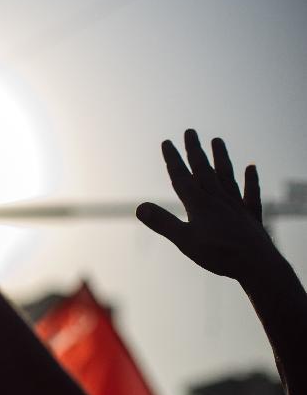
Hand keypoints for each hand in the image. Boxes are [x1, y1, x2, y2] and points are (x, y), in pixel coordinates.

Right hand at [136, 129, 273, 280]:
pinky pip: (251, 193)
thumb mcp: (184, 240)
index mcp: (199, 203)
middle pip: (204, 170)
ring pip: (227, 176)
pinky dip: (251, 179)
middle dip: (195, 150)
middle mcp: (218, 198)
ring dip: (221, 158)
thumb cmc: (218, 254)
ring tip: (217, 141)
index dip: (173, 159)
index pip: (182, 177)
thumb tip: (139, 208)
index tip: (167, 142)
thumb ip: (162, 223)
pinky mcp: (250, 215)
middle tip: (190, 132)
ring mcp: (236, 205)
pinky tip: (251, 168)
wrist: (256, 263)